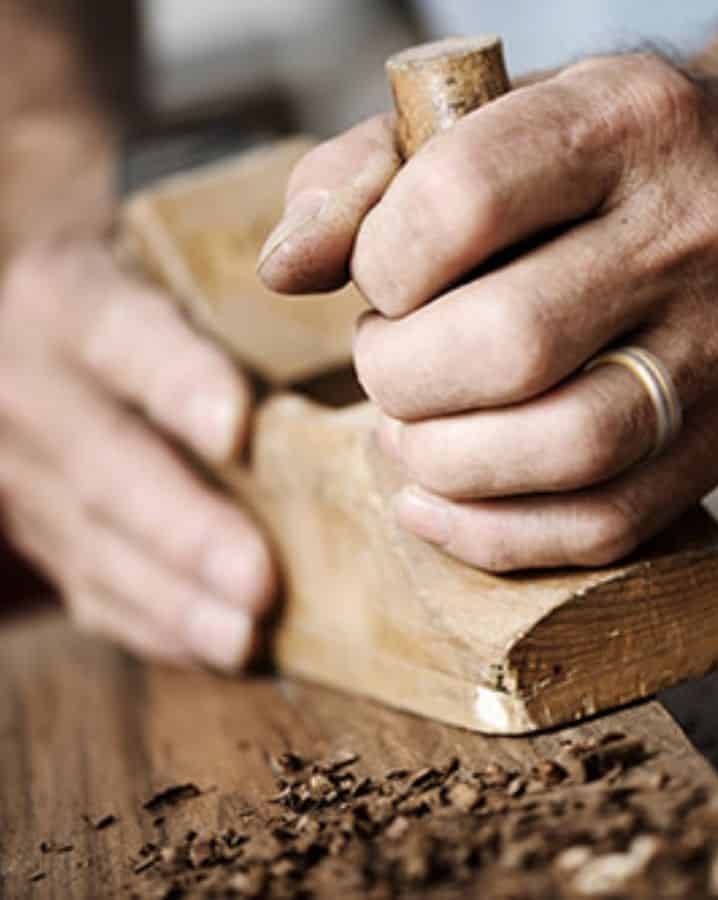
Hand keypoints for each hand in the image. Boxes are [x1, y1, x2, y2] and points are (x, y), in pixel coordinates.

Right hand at [0, 239, 274, 665]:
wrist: (33, 338)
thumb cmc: (136, 290)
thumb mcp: (161, 267)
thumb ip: (225, 296)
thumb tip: (349, 336)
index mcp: (67, 300)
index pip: (122, 339)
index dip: (178, 384)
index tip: (236, 429)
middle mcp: (28, 388)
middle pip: (106, 468)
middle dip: (185, 531)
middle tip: (258, 581)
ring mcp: (18, 472)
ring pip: (94, 545)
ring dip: (173, 599)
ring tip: (242, 635)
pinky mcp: (37, 532)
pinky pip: (88, 587)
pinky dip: (153, 624)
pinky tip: (212, 647)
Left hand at [260, 54, 717, 571]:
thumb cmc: (599, 165)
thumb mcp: (489, 125)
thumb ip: (365, 177)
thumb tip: (283, 268)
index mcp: (626, 120)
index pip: (463, 202)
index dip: (381, 263)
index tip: (378, 283)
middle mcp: (696, 229)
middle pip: (512, 343)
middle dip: (402, 378)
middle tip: (386, 368)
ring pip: (568, 447)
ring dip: (446, 464)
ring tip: (410, 437)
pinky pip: (609, 523)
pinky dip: (497, 535)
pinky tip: (436, 506)